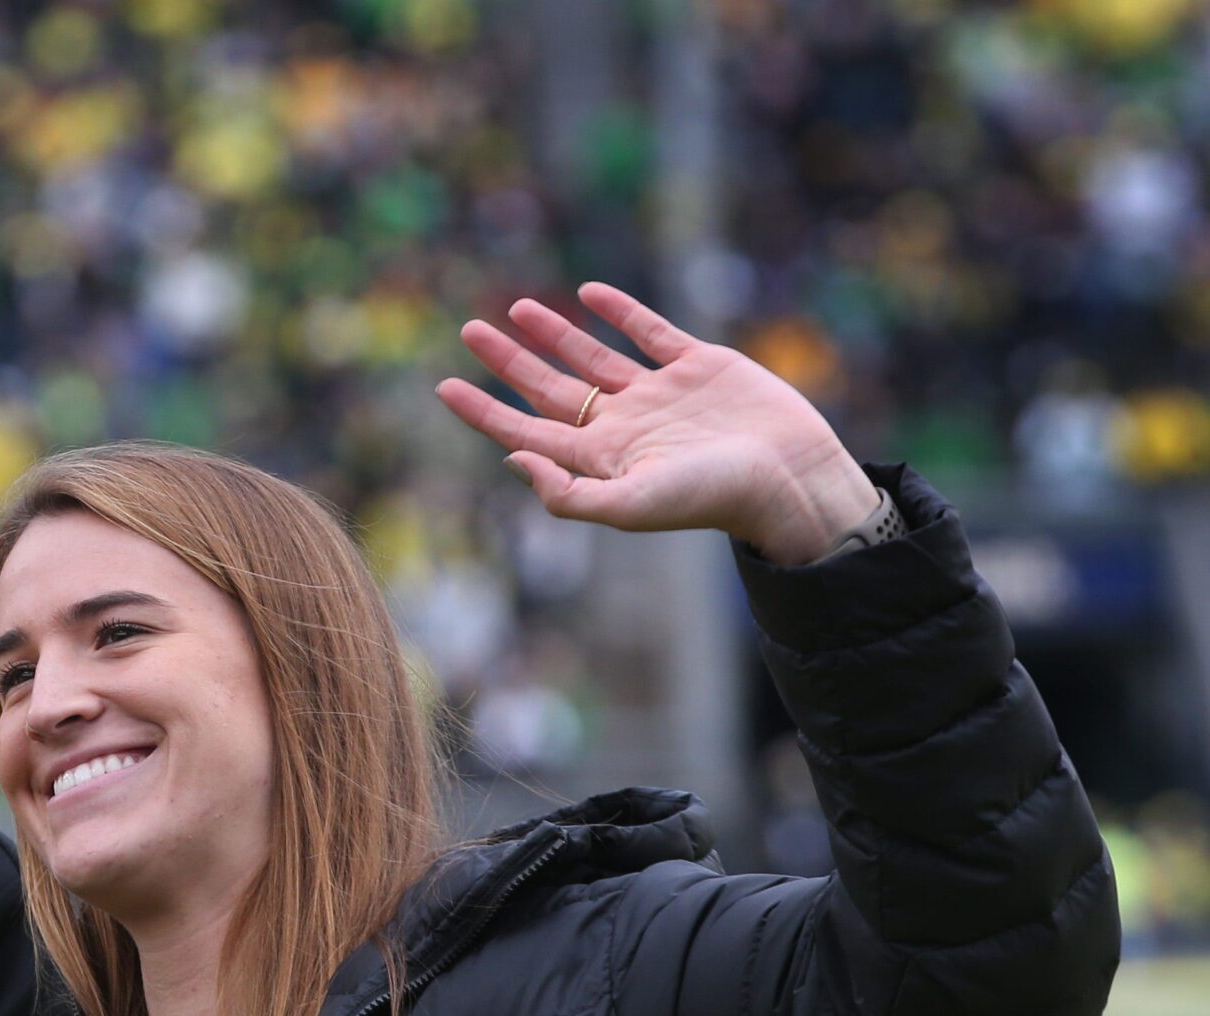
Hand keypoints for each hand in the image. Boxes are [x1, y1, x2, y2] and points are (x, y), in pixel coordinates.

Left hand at [434, 282, 880, 565]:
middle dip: (508, 361)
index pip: (526, 429)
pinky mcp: (699, 366)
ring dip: (555, 333)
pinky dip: (619, 311)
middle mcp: (624, 425)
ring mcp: (660, 394)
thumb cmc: (710, 498)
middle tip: (469, 330)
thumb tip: (512, 458)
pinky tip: (590, 292)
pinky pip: (649, 330)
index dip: (484, 410)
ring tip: (517, 309)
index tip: (444, 386)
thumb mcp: (630, 505)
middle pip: (550, 388)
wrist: (789, 476)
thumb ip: (567, 492)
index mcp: (601, 459)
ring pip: (593, 356)